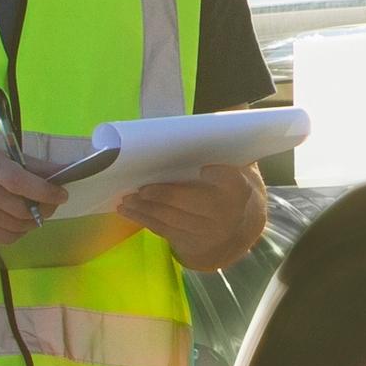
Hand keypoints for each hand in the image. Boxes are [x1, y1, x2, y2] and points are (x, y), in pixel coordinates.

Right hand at [0, 141, 64, 244]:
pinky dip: (18, 232)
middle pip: (19, 207)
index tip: (62, 195)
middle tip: (52, 205)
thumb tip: (63, 172)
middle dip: (44, 208)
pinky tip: (18, 223)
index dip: (44, 191)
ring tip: (36, 213)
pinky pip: (3, 237)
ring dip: (33, 222)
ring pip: (14, 225)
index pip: (19, 182)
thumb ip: (29, 165)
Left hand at [123, 164, 269, 271]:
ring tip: (127, 199)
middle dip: (166, 196)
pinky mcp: (188, 243)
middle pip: (192, 203)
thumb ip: (223, 154)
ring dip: (146, 209)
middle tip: (142, 188)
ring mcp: (205, 232)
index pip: (232, 181)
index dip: (220, 175)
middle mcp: (224, 213)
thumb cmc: (226, 190)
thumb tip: (204, 122)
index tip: (204, 168)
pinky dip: (143, 219)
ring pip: (172, 218)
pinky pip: (162, 230)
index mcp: (238, 189)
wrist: (234, 229)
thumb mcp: (234, 172)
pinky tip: (128, 211)